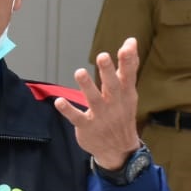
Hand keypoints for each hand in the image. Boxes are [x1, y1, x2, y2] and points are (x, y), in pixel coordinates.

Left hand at [54, 37, 142, 169]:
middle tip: (103, 56)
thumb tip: (131, 40)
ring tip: (79, 72)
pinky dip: (68, 110)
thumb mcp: (128, 91)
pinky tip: (59, 101)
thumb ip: (128, 66)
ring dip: (87, 86)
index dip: (128, 61)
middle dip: (108, 72)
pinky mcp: (87, 127)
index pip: (128, 76)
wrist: (118, 150)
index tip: (127, 46)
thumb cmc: (121, 113)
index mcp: (125, 94)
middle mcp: (114, 104)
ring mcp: (101, 116)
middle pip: (112, 86)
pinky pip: (77, 118)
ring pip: (94, 100)